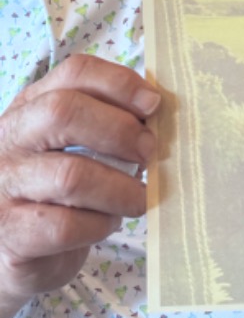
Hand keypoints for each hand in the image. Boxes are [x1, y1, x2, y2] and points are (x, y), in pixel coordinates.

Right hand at [0, 54, 160, 317]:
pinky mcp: (11, 233)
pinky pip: (65, 226)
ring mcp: (4, 184)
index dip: (119, 82)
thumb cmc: (59, 186)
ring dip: (120, 188)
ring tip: (138, 198)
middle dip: (120, 130)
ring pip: (70, 175)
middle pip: (63, 111)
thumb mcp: (74, 142)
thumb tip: (155, 111)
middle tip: (149, 152)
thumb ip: (107, 119)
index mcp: (32, 104)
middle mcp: (10, 137)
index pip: (74, 72)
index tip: (153, 104)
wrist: (17, 245)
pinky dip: (99, 225)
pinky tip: (108, 223)